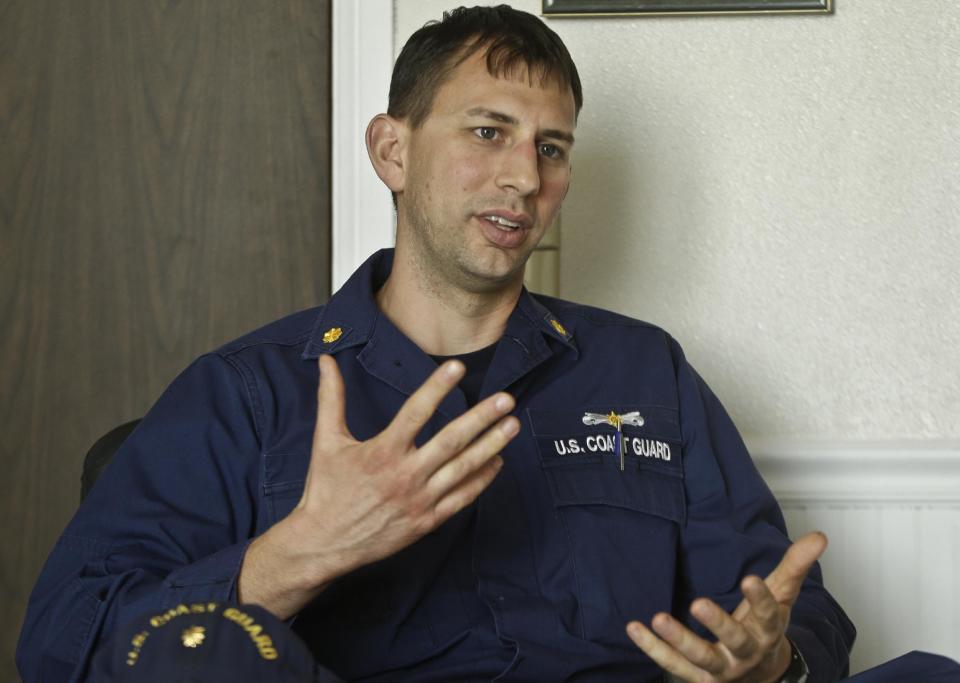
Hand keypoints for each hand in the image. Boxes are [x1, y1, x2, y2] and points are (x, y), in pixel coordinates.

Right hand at [239, 354, 517, 616]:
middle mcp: (404, 475)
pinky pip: (461, 498)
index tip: (458, 367)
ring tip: (512, 425)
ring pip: (463, 469)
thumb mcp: (326, 441)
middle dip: (481, 418)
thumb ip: (331, 398)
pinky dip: (482, 479)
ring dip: (491, 446)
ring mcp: (419, 500)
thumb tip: (325, 360)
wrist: (324, 544)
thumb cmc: (326, 490)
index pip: (415, 412)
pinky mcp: (427, 521)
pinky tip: (498, 462)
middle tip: (506, 399)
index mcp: (381, 452)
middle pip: (450, 441)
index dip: (436, 387)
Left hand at [626, 532, 826, 682]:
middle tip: (698, 603)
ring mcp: (721, 669)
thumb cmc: (763, 628)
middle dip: (718, 624)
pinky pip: (672, 665)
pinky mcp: (697, 678)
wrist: (759, 675)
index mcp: (767, 631)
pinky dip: (653, 648)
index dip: (761, 599)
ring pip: (701, 658)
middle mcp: (746, 653)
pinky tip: (634, 628)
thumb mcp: (781, 596)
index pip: (769, 616)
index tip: (751, 579)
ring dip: (678, 640)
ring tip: (657, 618)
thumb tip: (819, 536)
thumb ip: (794, 566)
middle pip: (735, 641)